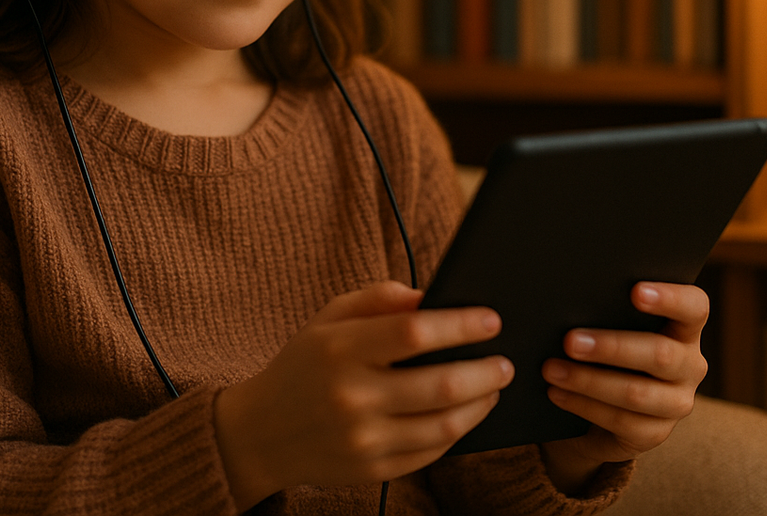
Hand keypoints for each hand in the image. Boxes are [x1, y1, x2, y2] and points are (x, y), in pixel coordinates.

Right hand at [213, 280, 512, 511]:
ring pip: (444, 425)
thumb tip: (429, 296)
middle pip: (439, 384)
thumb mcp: (327, 319)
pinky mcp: (373, 470)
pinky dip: (457, 431)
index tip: (491, 320)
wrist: (261, 433)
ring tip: (493, 386)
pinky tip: (466, 413)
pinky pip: (431, 452)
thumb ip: (375, 300)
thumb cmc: (304, 366)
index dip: (460, 325)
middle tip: (505, 361)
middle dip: (485, 371)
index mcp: (339, 350)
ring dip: (480, 404)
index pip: (413, 332)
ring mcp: (363, 439)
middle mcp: (352, 397)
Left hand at [537, 281, 709, 494]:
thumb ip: (605, 313)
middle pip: (660, 354)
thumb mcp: (609, 328)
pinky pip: (620, 421)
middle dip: (611, 347)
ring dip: (588, 380)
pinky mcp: (656, 433)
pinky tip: (557, 393)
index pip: (694, 307)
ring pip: (636, 393)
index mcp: (684, 329)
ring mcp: (677, 403)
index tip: (636, 292)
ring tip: (551, 369)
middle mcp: (689, 365)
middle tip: (569, 340)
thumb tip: (568, 302)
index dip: (670, 298)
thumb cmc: (604, 353)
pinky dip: (583, 405)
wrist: (598, 411)